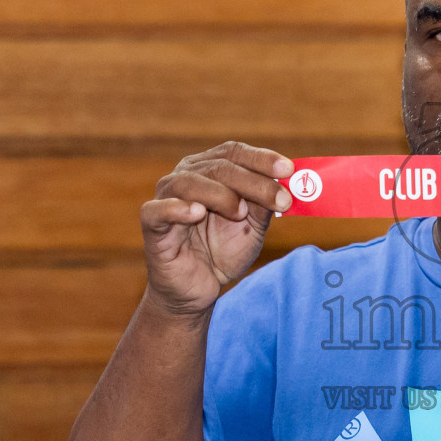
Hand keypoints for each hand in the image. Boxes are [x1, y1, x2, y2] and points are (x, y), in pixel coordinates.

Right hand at [140, 142, 293, 318]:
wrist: (199, 289)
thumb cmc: (223, 251)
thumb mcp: (253, 227)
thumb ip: (263, 204)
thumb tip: (283, 183)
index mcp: (210, 170)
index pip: (234, 152)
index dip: (261, 158)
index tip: (288, 170)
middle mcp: (186, 176)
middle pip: (219, 166)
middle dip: (253, 182)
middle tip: (280, 200)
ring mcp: (166, 198)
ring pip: (189, 182)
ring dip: (220, 195)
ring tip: (239, 213)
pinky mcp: (152, 224)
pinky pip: (158, 210)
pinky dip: (177, 208)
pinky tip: (197, 212)